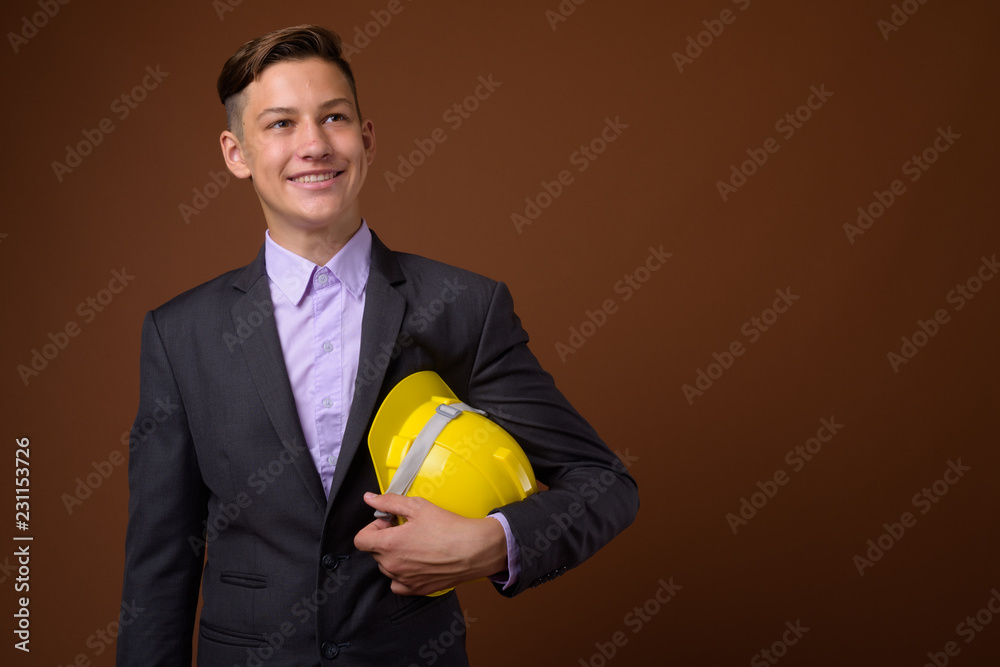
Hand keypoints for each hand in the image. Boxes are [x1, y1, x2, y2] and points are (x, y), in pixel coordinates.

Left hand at [353, 492, 507, 595]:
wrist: (473, 550)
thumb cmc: (447, 527)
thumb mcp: (417, 506)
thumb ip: (389, 502)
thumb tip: (369, 498)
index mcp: (389, 544)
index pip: (361, 540)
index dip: (372, 527)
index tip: (388, 523)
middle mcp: (392, 565)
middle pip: (374, 551)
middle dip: (385, 539)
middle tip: (406, 529)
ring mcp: (403, 580)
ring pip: (386, 567)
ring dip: (394, 555)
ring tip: (415, 544)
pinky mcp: (416, 589)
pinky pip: (397, 583)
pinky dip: (401, 574)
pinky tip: (416, 562)